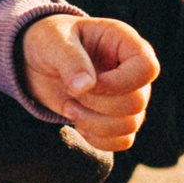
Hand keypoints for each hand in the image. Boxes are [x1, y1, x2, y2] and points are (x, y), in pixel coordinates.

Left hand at [22, 14, 158, 151]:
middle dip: (98, 103)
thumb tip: (85, 87)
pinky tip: (78, 123)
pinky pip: (123, 141)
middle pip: (137, 102)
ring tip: (69, 107)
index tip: (90, 83)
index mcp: (124, 41)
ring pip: (131, 125)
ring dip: (94, 123)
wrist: (36, 61)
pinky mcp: (117, 118)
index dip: (120, 83)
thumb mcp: (53, 41)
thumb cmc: (49, 41)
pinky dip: (98, 139)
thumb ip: (70, 59)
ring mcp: (128, 95)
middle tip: (71, 92)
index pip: (147, 68)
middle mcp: (132, 69)